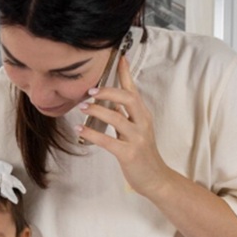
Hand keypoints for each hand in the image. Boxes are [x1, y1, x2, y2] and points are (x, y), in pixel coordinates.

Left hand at [75, 55, 175, 195]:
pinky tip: (80, 130)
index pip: (133, 90)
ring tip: (82, 107)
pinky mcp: (129, 154)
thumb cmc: (142, 153)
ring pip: (117, 118)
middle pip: (128, 98)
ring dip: (97, 110)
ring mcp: (137, 138)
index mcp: (143, 115)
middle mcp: (142, 123)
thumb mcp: (136, 130)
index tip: (119, 58)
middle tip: (90, 89)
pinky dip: (92, 134)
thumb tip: (109, 101)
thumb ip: (124, 115)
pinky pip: (108, 140)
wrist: (156, 179)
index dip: (125, 74)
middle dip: (109, 91)